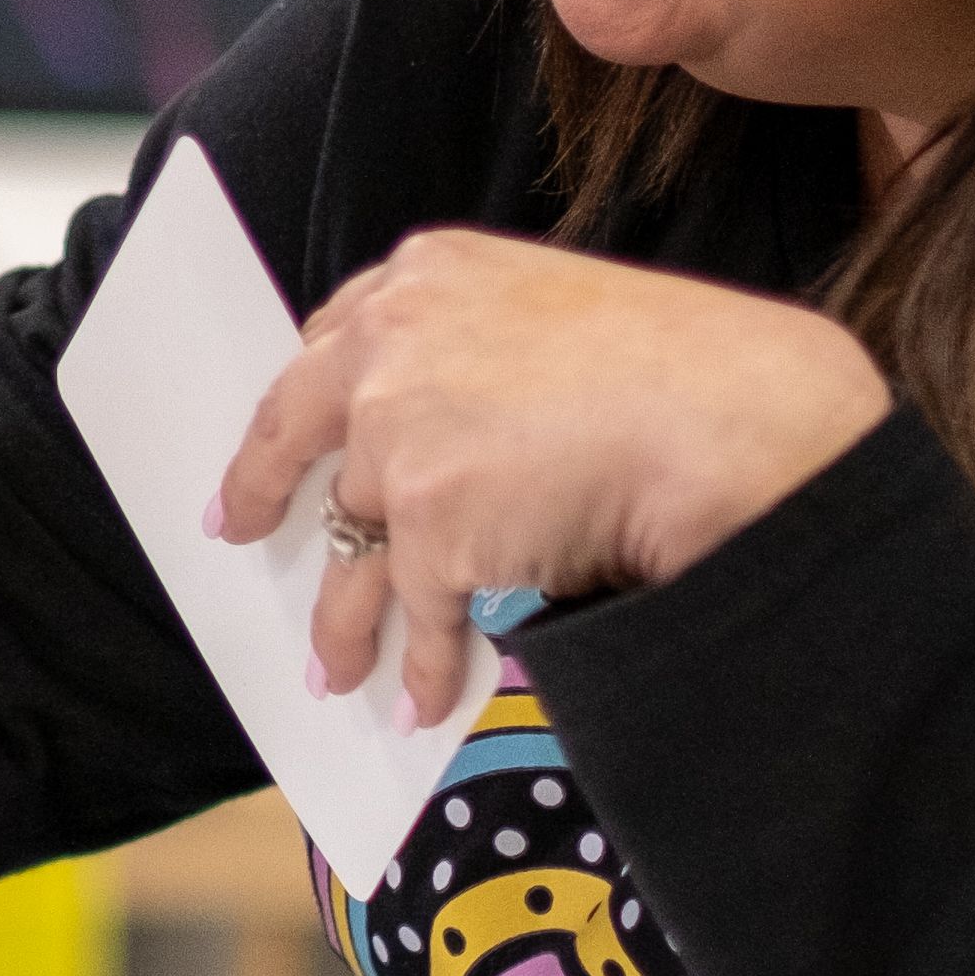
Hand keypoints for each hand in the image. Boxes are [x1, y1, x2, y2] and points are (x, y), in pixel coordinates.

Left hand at [213, 231, 892, 722]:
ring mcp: (402, 434)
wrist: (738, 418)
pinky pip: (417, 611)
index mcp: (428, 275)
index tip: (279, 435)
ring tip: (334, 669)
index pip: (331, 338)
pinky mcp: (432, 524)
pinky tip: (421, 700)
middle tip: (236, 528)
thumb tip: (457, 436)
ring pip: (352, 540)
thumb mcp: (563, 316)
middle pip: (298, 427)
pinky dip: (420, 663)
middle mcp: (393, 345)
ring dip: (342, 616)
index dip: (302, 398)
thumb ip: (487, 355)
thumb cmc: (689, 366)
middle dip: (261, 487)